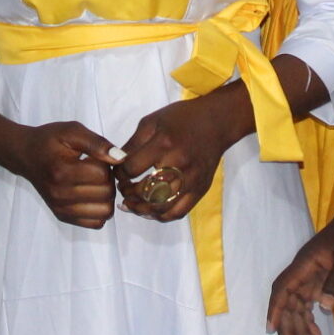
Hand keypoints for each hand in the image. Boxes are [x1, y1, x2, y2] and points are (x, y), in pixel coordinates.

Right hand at [7, 120, 119, 228]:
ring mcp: (60, 208)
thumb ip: (97, 143)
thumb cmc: (50, 141)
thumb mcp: (72, 131)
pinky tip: (92, 195)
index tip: (95, 156)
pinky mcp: (63, 216)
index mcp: (62, 171)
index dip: (106, 163)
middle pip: (106, 193)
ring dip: (106, 196)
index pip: (102, 174)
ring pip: (105, 212)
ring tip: (95, 182)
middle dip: (108, 179)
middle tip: (96, 168)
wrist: (25, 155)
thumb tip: (121, 158)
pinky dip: (99, 210)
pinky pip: (96, 223)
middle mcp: (60, 194)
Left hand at [114, 93, 241, 221]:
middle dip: (127, 193)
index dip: (119, 173)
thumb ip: (133, 143)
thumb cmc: (182, 119)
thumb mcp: (152, 121)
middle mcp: (178, 164)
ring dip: (141, 209)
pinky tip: (150, 211)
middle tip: (123, 188)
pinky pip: (178, 212)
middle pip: (145, 191)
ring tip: (131, 204)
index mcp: (163, 144)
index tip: (118, 172)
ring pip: (160, 207)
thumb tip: (117, 163)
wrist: (216, 122)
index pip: (132, 169)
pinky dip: (160, 216)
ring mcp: (191, 180)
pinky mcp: (199, 190)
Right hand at [267, 214, 333, 334]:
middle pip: (288, 303)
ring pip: (298, 307)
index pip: (283, 289)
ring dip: (300, 329)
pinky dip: (311, 320)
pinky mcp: (321, 279)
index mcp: (305, 264)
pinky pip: (310, 303)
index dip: (275, 310)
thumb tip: (322, 308)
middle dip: (288, 329)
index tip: (271, 329)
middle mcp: (303, 272)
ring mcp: (311, 276)